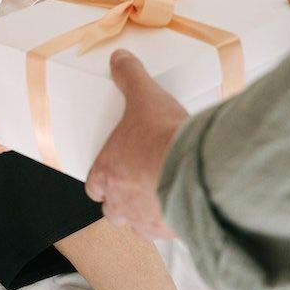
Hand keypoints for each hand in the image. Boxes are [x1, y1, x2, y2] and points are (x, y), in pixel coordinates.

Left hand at [85, 50, 184, 239]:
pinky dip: (172, 221)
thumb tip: (119, 58)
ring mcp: (145, 219)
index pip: (93, 185)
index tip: (114, 172)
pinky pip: (166, 231)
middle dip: (123, 201)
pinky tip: (184, 207)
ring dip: (146, 212)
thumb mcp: (144, 97)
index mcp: (107, 173)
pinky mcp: (170, 230)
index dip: (103, 179)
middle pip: (112, 210)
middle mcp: (120, 202)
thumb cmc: (163, 139)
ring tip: (163, 196)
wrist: (195, 172)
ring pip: (137, 224)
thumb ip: (130, 76)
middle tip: (140, 184)